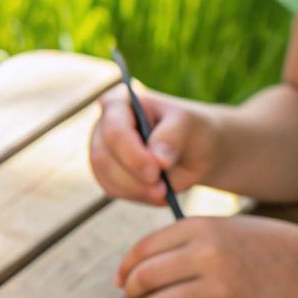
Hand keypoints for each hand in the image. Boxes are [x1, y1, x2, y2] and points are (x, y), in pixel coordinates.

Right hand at [88, 84, 219, 205]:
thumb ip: (172, 137)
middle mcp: (104, 125)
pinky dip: (138, 195)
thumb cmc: (189, 129)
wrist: (195, 150)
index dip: (132, 154)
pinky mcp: (107, 173)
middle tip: (163, 190)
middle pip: (103, 157)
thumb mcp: (188, 125)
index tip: (157, 170)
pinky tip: (158, 192)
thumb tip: (158, 160)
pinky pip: (114, 190)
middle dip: (134, 178)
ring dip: (138, 190)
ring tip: (165, 190)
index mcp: (119, 102)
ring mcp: (102, 151)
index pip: (115, 130)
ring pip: (107, 178)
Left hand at [117, 215, 297, 297]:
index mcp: (201, 227)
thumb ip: (181, 239)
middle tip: (132, 296)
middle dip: (131, 291)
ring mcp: (217, 288)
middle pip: (145, 278)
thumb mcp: (221, 225)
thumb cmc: (261, 244)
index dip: (126, 267)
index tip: (124, 278)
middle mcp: (206, 255)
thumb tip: (134, 267)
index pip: (143, 249)